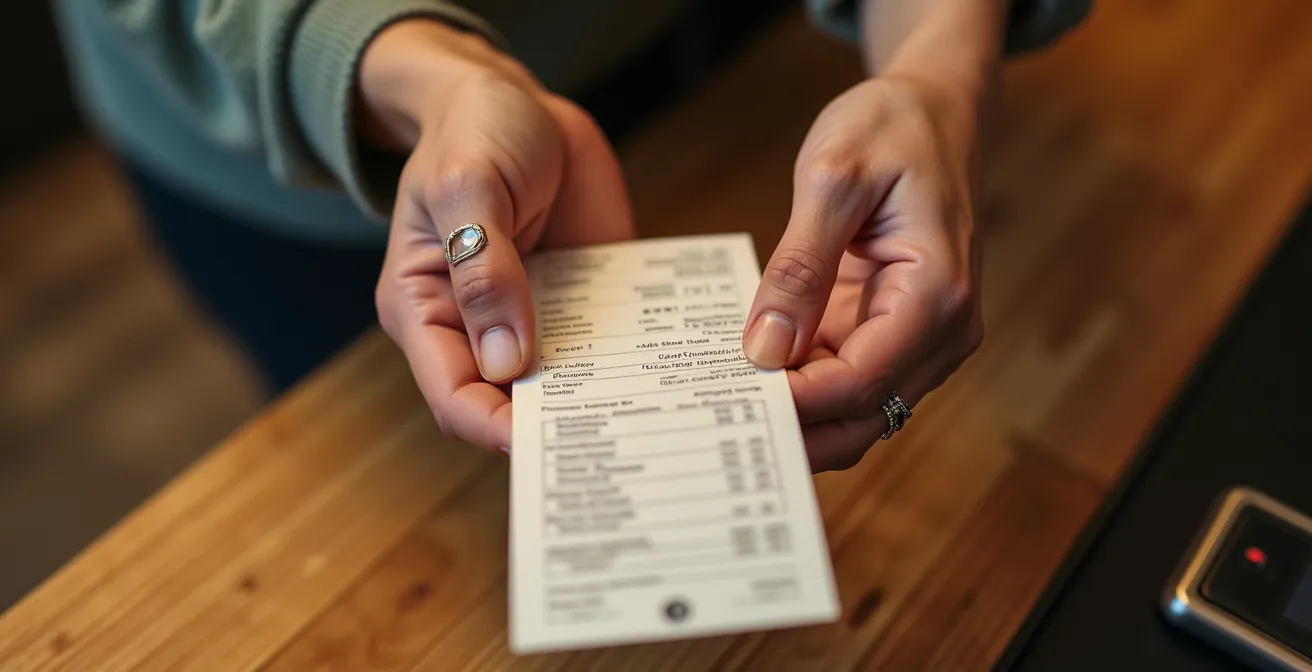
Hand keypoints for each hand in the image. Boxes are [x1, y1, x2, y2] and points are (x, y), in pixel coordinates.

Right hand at [364, 21, 634, 451]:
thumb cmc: (469, 133)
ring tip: (659, 415)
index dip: (495, 428)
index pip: (455, 397)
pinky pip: (611, 341)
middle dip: (559, 428)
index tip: (545, 445)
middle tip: (617, 441)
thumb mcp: (469, 188)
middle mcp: (479, 327)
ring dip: (608, 399)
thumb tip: (507, 362)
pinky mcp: (583, 301)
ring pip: (569, 384)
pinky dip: (640, 356)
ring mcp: (535, 317)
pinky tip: (679, 365)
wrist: (514, 97)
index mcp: (426, 311)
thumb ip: (484, 268)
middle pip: (513, 404)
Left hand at [744, 74, 984, 471]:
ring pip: (857, 413)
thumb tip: (765, 347)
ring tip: (724, 400)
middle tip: (715, 416)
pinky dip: (804, 387)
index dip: (794, 401)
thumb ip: (799, 265)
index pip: (860, 382)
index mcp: (937, 295)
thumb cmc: (893, 130)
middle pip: (862, 417)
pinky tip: (751, 375)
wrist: (934, 111)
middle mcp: (943, 332)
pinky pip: (849, 381)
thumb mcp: (833, 177)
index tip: (728, 396)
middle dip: (794, 428)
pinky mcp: (896, 334)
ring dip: (797, 414)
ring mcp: (923, 339)